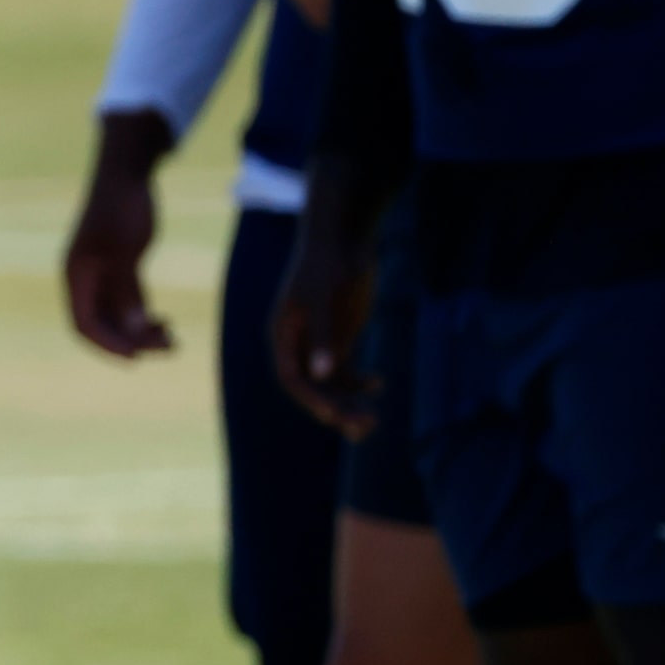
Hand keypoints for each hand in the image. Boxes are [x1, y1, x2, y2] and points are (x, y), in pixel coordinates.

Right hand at [65, 111, 173, 357]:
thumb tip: (134, 331)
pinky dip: (144, 316)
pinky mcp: (121, 266)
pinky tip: (165, 323)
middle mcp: (86, 278)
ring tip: (172, 339)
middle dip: (132, 341)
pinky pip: (129, 303)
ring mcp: (103, 273)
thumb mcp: (125, 249)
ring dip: (141, 332)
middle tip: (168, 346)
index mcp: (77, 274)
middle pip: (102, 324)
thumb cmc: (122, 206)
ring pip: (118, 316)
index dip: (108, 345)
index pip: (84, 324)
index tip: (136, 358)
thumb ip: (127, 290)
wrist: (128, 170)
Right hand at [272, 223, 378, 437]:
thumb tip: (321, 375)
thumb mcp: (327, 298)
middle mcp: (300, 343)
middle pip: (313, 387)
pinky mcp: (339, 338)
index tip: (334, 415)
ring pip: (330, 384)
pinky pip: (345, 370)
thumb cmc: (330, 264)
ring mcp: (320, 341)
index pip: (292, 377)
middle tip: (363, 426)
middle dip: (335, 409)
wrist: (345, 237)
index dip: (311, 399)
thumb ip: (323, 336)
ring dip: (348, 403)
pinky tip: (378, 383)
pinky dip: (360, 382)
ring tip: (372, 422)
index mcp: (285, 333)